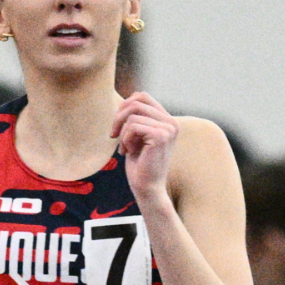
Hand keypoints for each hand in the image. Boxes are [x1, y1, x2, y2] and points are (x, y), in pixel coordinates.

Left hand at [111, 91, 180, 210]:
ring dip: (122, 132)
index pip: (143, 96)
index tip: (117, 125)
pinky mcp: (161, 136)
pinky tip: (128, 152)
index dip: (124, 106)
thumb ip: (137, 117)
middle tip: (113, 136)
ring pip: (132, 115)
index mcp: (167, 121)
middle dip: (118, 117)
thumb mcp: (137, 136)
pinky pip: (133, 126)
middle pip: (136, 101)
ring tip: (125, 148)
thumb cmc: (140, 165)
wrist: (147, 188)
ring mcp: (168, 128)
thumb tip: (127, 98)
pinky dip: (125, 139)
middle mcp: (171, 122)